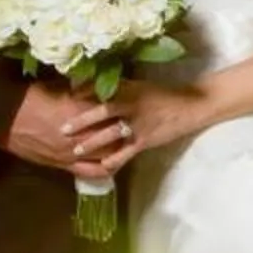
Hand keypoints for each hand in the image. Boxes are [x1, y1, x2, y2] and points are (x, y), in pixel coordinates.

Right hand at [4, 82, 138, 173]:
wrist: (2, 120)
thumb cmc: (27, 99)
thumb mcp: (56, 87)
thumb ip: (79, 89)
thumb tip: (96, 85)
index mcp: (79, 111)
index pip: (112, 110)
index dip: (125, 107)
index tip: (135, 103)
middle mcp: (80, 135)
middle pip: (115, 134)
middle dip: (127, 129)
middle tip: (139, 124)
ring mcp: (73, 153)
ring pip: (107, 154)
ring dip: (120, 149)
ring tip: (129, 143)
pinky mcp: (63, 165)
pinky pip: (90, 171)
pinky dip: (105, 169)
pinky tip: (114, 165)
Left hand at [66, 82, 206, 174]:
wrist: (189, 106)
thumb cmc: (162, 95)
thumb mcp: (140, 86)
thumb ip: (120, 89)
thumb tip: (95, 89)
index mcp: (129, 90)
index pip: (101, 90)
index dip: (82, 93)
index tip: (66, 97)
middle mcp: (131, 105)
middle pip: (101, 112)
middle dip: (81, 121)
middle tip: (63, 129)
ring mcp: (138, 124)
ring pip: (110, 134)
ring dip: (92, 143)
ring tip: (76, 150)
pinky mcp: (145, 140)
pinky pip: (126, 152)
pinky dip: (114, 160)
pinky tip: (103, 166)